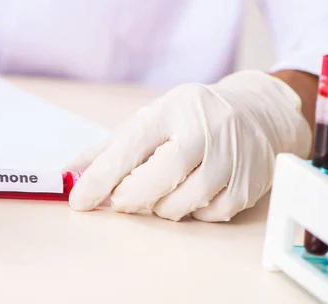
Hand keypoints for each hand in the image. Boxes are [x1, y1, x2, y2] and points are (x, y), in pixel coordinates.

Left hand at [68, 70, 311, 221]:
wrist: (257, 112)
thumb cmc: (192, 118)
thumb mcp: (150, 120)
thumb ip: (108, 148)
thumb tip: (69, 175)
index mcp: (172, 109)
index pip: (129, 147)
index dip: (100, 177)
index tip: (79, 199)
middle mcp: (204, 130)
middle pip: (157, 179)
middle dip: (129, 197)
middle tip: (120, 199)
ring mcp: (231, 159)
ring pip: (180, 205)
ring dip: (159, 207)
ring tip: (161, 189)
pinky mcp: (248, 186)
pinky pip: (206, 217)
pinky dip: (190, 213)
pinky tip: (191, 192)